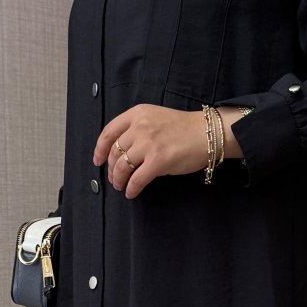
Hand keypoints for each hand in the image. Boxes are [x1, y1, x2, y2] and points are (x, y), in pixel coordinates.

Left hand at [93, 104, 244, 198]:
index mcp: (137, 114)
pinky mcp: (158, 161)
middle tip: (114, 178)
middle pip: (115, 152)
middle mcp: (140, 127)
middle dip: (111, 169)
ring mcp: (148, 144)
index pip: (109, 132)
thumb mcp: (156, 118)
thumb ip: (137, 129)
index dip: (100, 149)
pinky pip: (136, 179)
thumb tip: (121, 151)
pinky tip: (132, 193)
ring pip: (122, 167)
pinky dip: (131, 188)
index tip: (98, 161)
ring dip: (119, 180)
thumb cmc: (184, 128)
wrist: (208, 133)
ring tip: (121, 186)